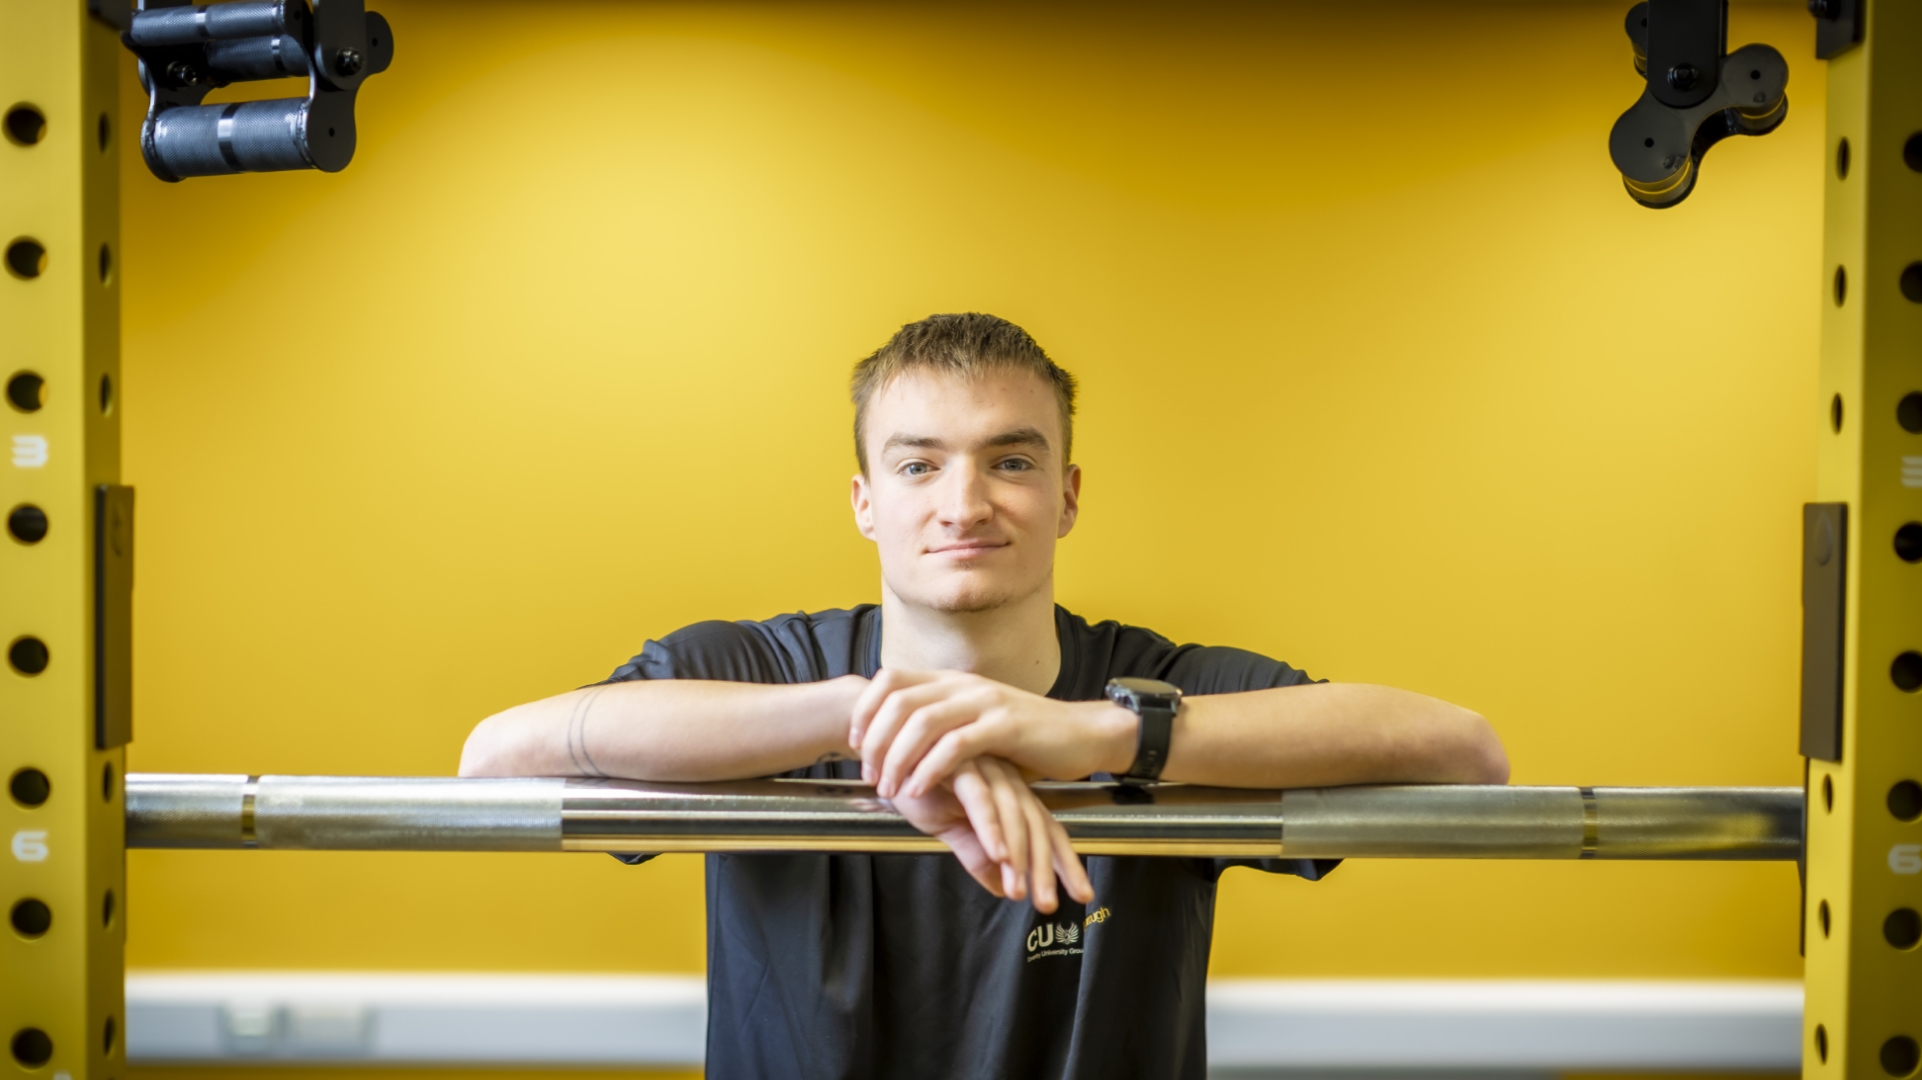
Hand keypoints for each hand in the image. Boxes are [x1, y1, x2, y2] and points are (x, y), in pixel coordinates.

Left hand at [851, 669, 1134, 798]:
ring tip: (889, 788)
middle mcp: (963, 685)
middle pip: (898, 702)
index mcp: (951, 681)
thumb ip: (941, 725)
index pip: (891, 680)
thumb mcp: (975, 723)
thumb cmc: (1026, 738)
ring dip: (896, 758)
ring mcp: (984, 702)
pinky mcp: (1005, 726)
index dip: (865, 709)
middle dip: (874, 741)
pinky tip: (919, 790)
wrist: (1082, 734)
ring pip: (921, 723)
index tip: (854, 743)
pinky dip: (929, 769)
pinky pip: (955, 746)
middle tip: (869, 775)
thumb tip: (895, 742)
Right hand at [887, 756, 1092, 912]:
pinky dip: (989, 827)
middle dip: (1046, 868)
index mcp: (1007, 793)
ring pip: (1013, 814)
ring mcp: (983, 768)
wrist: (880, 746)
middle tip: (1049, 903)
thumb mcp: (949, 827)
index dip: (1064, 862)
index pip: (1045, 829)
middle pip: (1037, 824)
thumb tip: (1003, 889)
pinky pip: (979, 798)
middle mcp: (1003, 779)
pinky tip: (997, 854)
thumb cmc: (915, 782)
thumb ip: (976, 854)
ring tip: (1020, 890)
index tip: (1081, 895)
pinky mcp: (958, 762)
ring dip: (1018, 855)